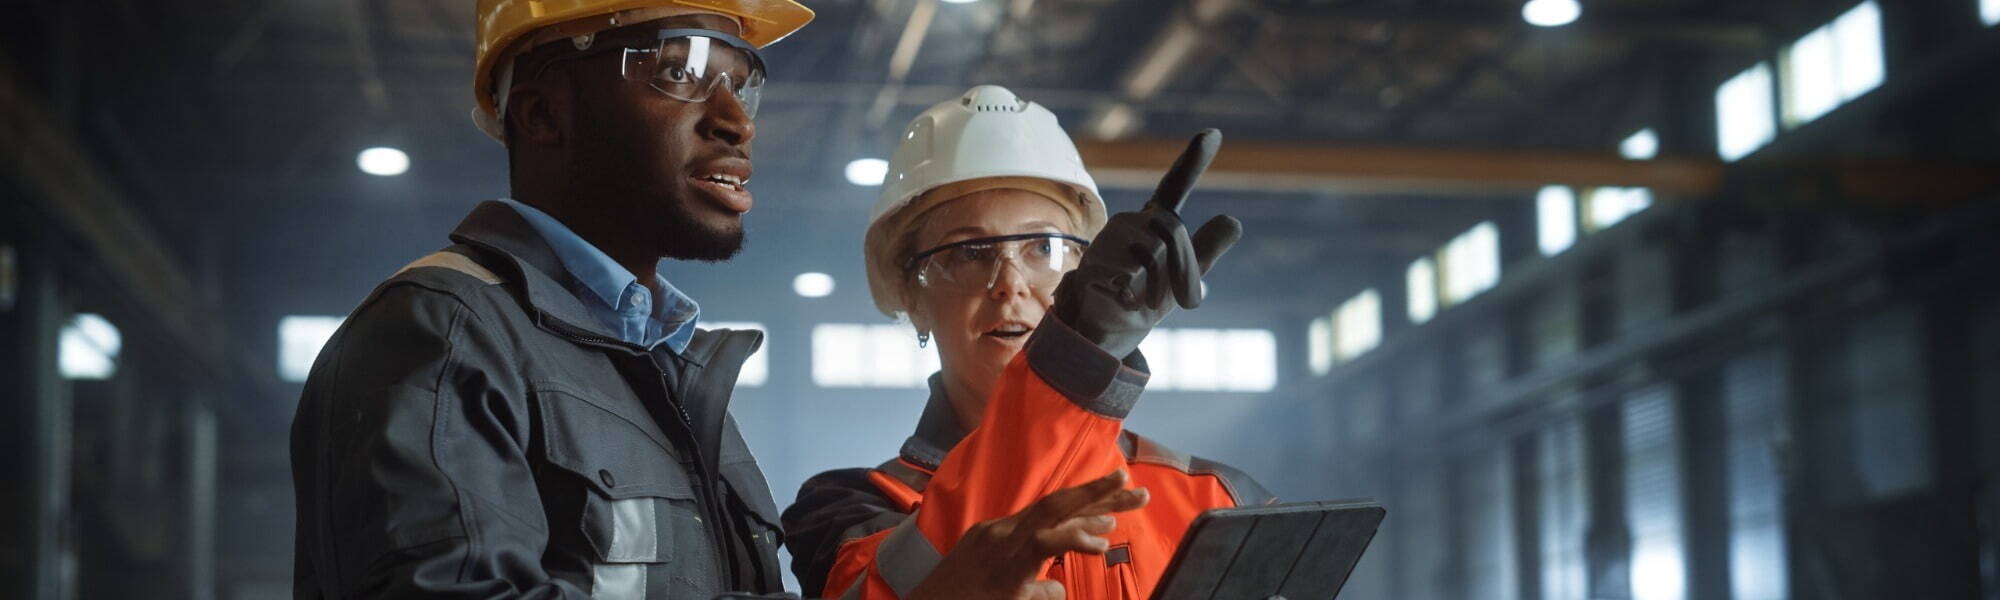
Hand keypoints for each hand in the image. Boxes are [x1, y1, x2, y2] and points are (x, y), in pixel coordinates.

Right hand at [906, 470, 1151, 599]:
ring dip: (1093, 502)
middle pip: (1056, 504)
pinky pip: (1041, 545)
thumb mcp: (1000, 594)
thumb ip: (1032, 588)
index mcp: (999, 535)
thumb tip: (1057, 588)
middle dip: (1098, 492)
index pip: (1049, 511)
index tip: (1116, 498)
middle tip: (1136, 486)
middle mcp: (1000, 533)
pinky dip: (1072, 539)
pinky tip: (1099, 542)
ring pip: (1052, 513)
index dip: (1085, 502)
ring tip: (1129, 496)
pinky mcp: (1002, 569)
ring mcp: (999, 547)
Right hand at [1052, 129, 1242, 358]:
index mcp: (1153, 222)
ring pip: (1153, 251)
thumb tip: (1234, 220)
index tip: (1213, 133)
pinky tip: (1123, 300)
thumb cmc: (1144, 299)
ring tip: (1140, 298)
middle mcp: (1129, 223)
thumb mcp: (1185, 276)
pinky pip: (1131, 272)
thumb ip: (1208, 249)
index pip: (1175, 187)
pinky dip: (1135, 294)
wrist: (1107, 333)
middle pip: (1173, 230)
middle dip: (1181, 267)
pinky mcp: (1093, 262)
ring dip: (1157, 286)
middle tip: (1168, 298)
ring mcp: (1108, 240)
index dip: (1193, 160)